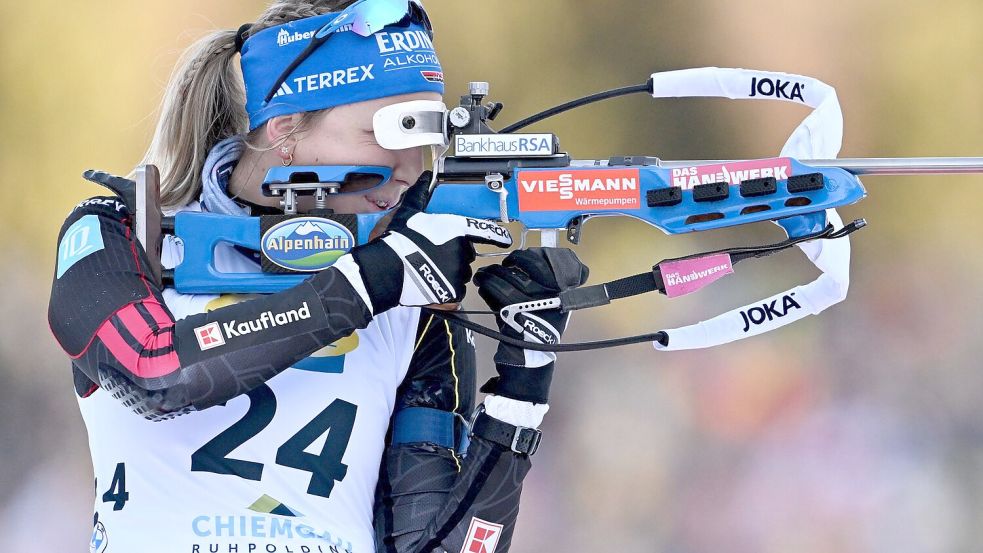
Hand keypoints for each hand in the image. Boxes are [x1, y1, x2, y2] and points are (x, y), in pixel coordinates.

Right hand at [346, 172, 512, 313]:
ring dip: (450, 272)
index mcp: (456, 229)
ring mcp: (459, 272)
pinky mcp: (452, 291)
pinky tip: (432, 282)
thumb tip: (424, 177)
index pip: (485, 231)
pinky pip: (456, 291)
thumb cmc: (398, 240)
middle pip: (467, 253)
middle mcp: (462, 250)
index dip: (497, 236)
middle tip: (434, 254)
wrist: (388, 269)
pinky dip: (447, 289)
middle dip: (455, 254)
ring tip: (430, 269)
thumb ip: (420, 194)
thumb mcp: (408, 212)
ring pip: (461, 272)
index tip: (506, 239)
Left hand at [474, 247, 588, 403]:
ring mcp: (530, 302)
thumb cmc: (539, 330)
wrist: (531, 358)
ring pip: (506, 278)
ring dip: (490, 274)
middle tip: (499, 266)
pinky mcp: (513, 311)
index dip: (529, 257)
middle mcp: (548, 294)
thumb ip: (542, 285)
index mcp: (561, 291)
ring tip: (483, 275)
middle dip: (508, 263)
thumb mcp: (549, 306)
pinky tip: (483, 286)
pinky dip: (486, 287)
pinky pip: (495, 292)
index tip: (518, 258)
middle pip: (524, 267)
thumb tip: (519, 263)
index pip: (547, 262)